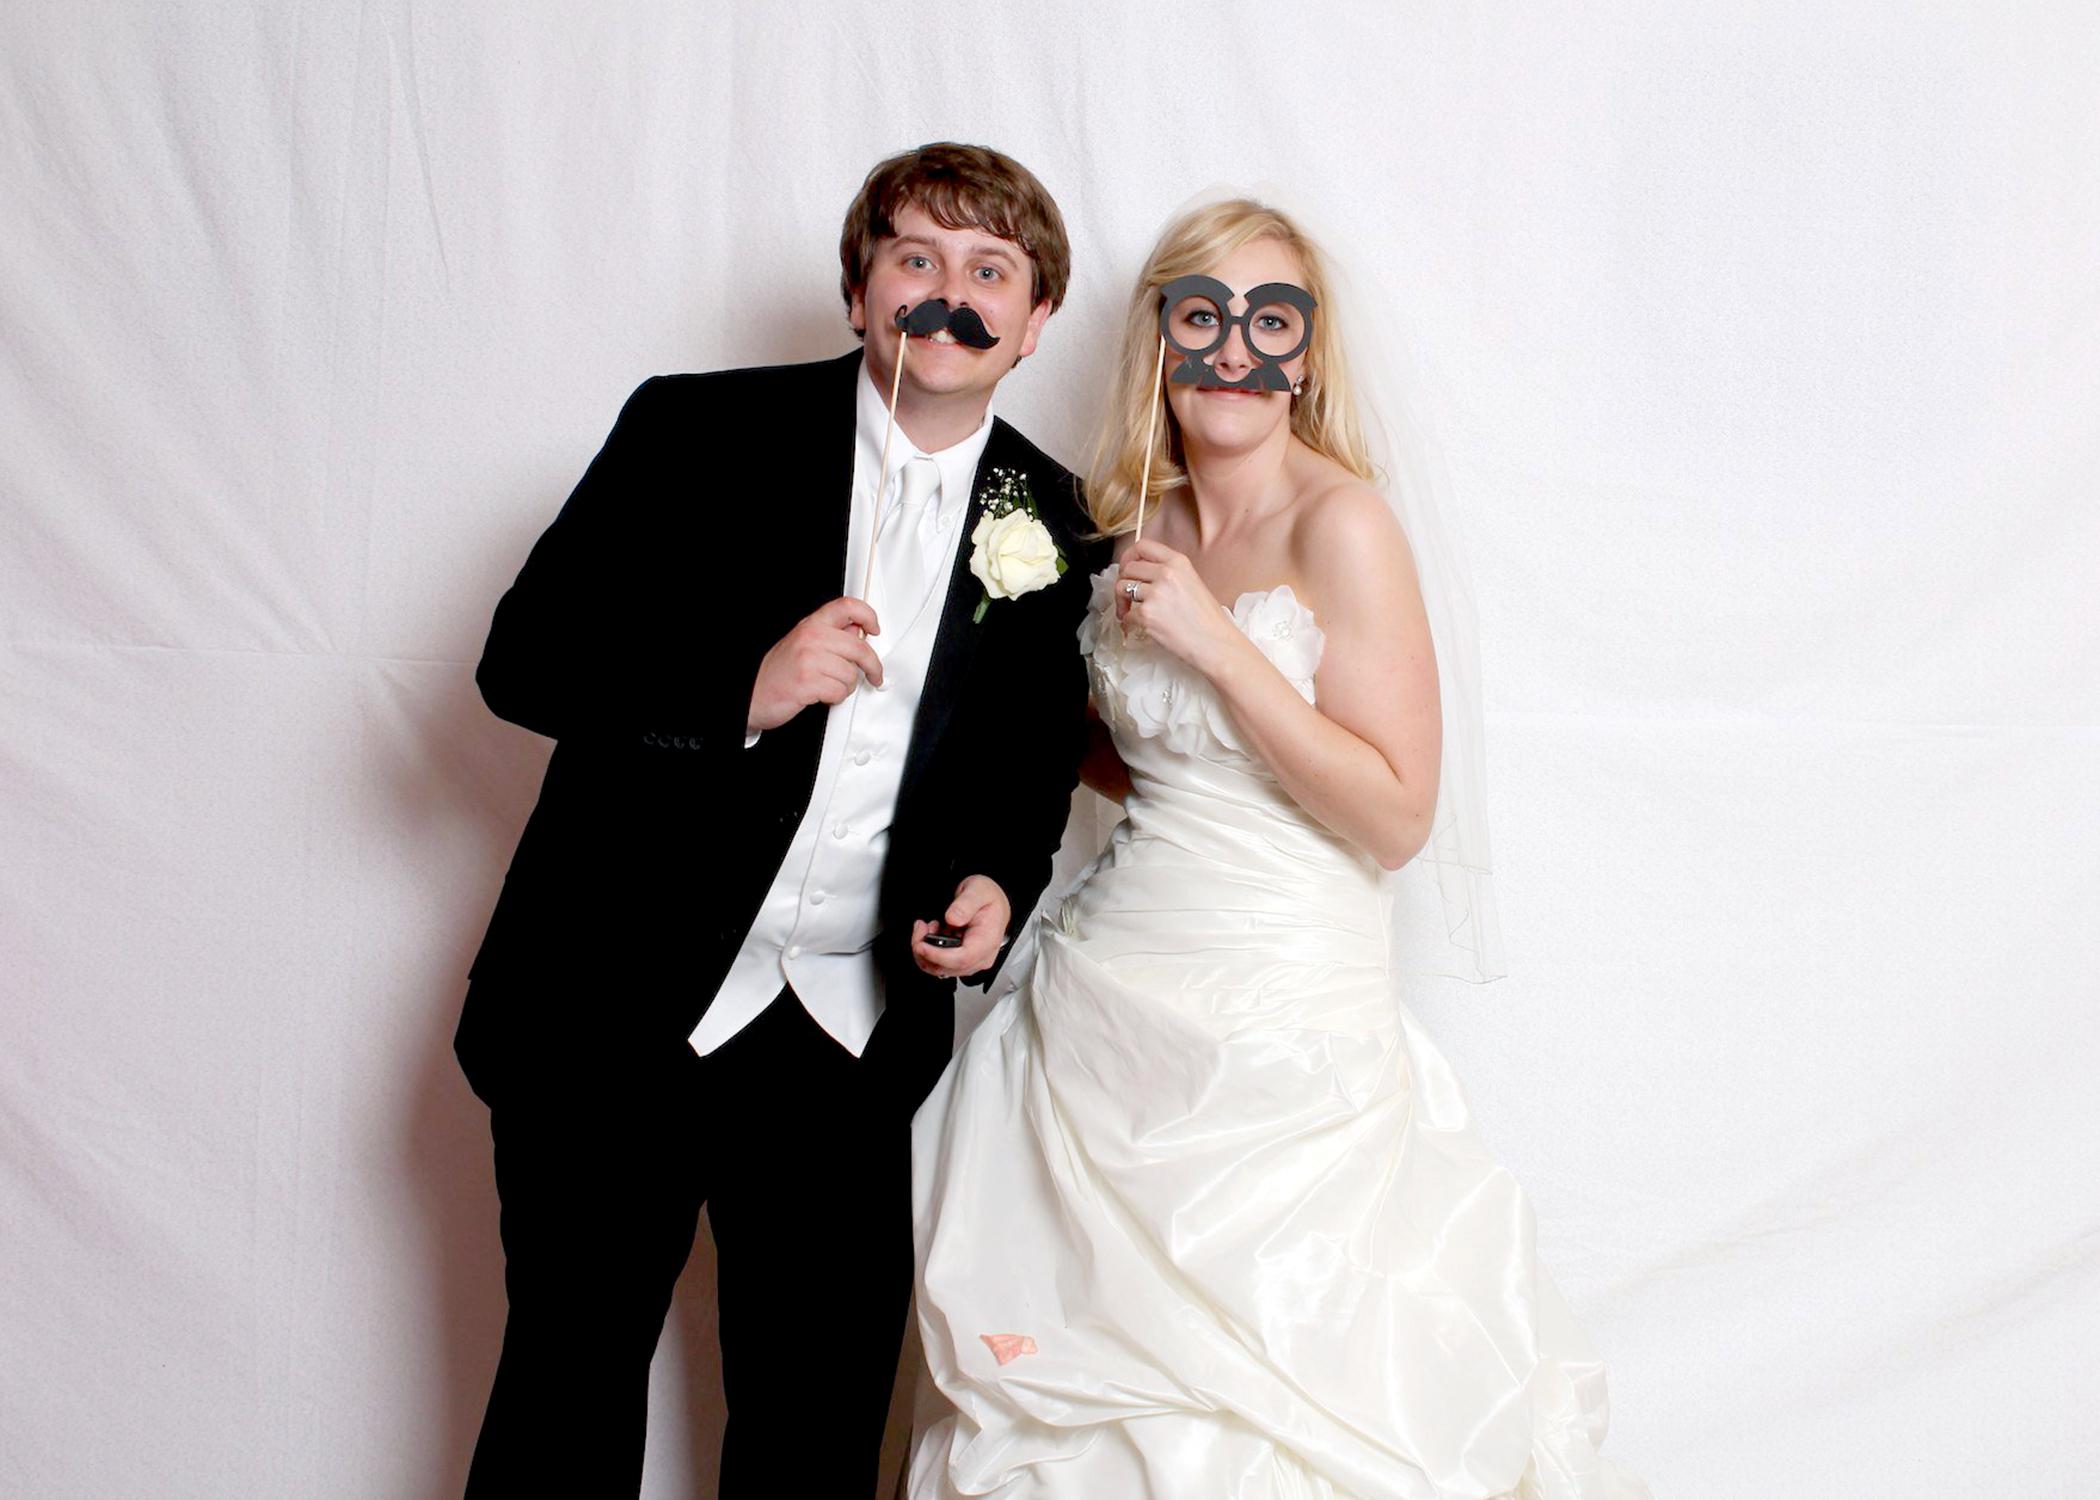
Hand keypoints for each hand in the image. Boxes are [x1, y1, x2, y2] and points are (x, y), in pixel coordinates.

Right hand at [746, 597, 882, 734]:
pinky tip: (823, 695)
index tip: (874, 628)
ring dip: (847, 686)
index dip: (868, 615)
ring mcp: (809, 659)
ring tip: (831, 686)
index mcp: (811, 625)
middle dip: (872, 666)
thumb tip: (857, 633)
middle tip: (874, 674)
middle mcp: (811, 638)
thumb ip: (831, 637)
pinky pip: (840, 691)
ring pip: (851, 674)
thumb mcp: (802, 645)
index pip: (847, 607)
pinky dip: (836, 698)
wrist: (753, 694)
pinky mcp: (808, 682)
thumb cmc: (777, 672)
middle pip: (859, 647)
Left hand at [911, 875, 1010, 977]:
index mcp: (987, 940)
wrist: (991, 902)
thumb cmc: (988, 898)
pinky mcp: (961, 961)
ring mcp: (971, 961)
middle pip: (947, 967)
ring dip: (925, 951)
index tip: (921, 945)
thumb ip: (966, 903)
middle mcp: (980, 956)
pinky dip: (928, 952)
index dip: (938, 956)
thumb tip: (953, 918)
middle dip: (925, 950)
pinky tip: (931, 934)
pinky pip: (939, 965)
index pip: (962, 959)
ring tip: (928, 927)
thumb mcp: (978, 890)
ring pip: (939, 969)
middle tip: (921, 927)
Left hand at [1115, 541, 1241, 675]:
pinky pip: (1126, 614)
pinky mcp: (1147, 615)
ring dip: (1121, 602)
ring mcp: (1155, 594)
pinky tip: (1136, 627)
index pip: (1142, 546)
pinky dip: (1127, 623)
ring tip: (1129, 612)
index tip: (1127, 569)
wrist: (1215, 644)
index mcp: (1178, 562)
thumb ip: (1168, 573)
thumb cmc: (1207, 620)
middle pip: (1128, 568)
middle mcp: (1166, 573)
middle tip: (1127, 596)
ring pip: (1121, 588)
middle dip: (1123, 582)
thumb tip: (1142, 574)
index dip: (1128, 557)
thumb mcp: (1192, 582)